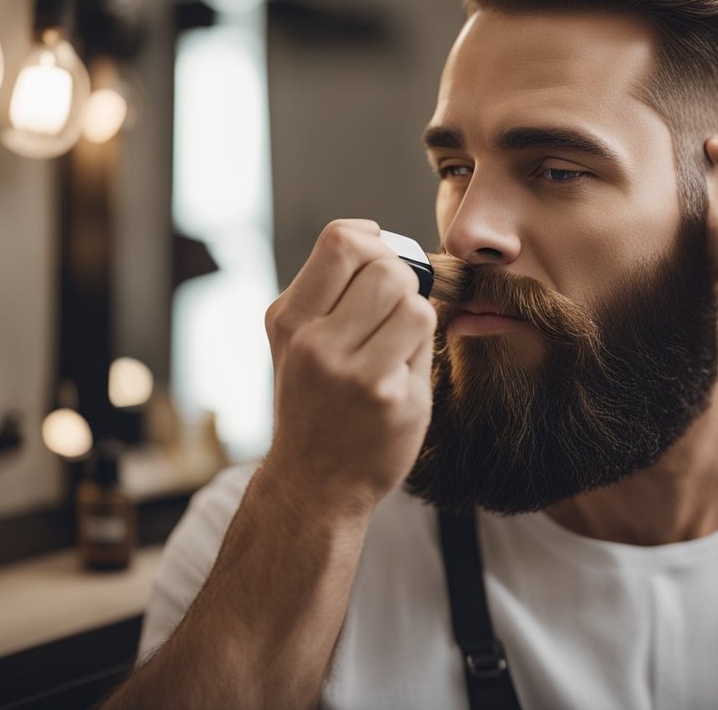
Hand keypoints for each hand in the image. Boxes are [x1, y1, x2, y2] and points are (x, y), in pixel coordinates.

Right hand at [263, 219, 436, 512]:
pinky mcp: (393, 398)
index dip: (373, 239)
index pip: (340, 242)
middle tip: (392, 308)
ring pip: (415, 303)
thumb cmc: (315, 400)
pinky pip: (427, 339)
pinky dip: (421, 347)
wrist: (316, 482)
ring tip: (395, 343)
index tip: (379, 257)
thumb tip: (376, 235)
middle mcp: (316, 344)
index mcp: (290, 321)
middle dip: (401, 280)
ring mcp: (356, 374)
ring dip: (415, 315)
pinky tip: (400, 371)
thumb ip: (327, 289)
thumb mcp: (296, 341)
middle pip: (387, 269)